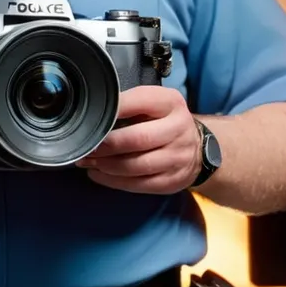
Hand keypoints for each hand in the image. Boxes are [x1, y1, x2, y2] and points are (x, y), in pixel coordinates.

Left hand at [77, 86, 200, 194]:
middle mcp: (178, 129)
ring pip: (136, 166)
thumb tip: (95, 113)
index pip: (138, 102)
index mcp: (171, 103)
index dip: (112, 109)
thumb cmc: (164, 120)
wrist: (198, 147)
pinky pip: (137, 184)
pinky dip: (112, 180)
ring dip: (105, 165)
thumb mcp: (154, 103)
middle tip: (87, 146)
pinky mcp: (171, 181)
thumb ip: (130, 104)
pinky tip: (97, 173)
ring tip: (87, 161)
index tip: (91, 116)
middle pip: (138, 139)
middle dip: (107, 144)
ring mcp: (177, 158)